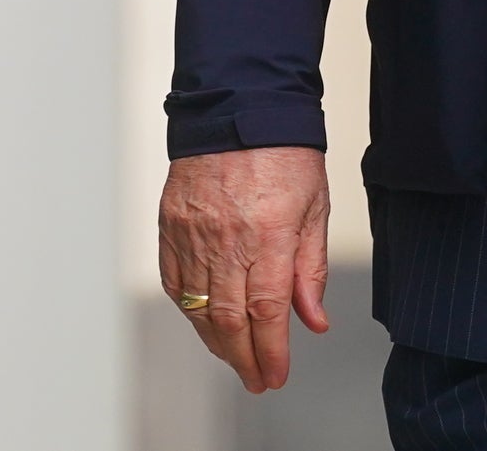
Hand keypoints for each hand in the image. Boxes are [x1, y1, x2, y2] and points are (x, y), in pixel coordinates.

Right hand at [157, 146, 331, 392]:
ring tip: (235, 358)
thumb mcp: (316, 207)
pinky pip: (174, 280)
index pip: (267, 311)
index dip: (271, 352)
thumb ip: (312, 268)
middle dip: (245, 359)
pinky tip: (204, 321)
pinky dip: (188, 308)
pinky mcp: (170, 224)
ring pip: (199, 307)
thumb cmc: (285, 152)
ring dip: (217, 342)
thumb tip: (312, 320)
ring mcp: (193, 232)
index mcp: (270, 232)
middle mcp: (227, 237)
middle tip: (256, 379)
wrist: (239, 106)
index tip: (275, 375)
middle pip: (231, 319)